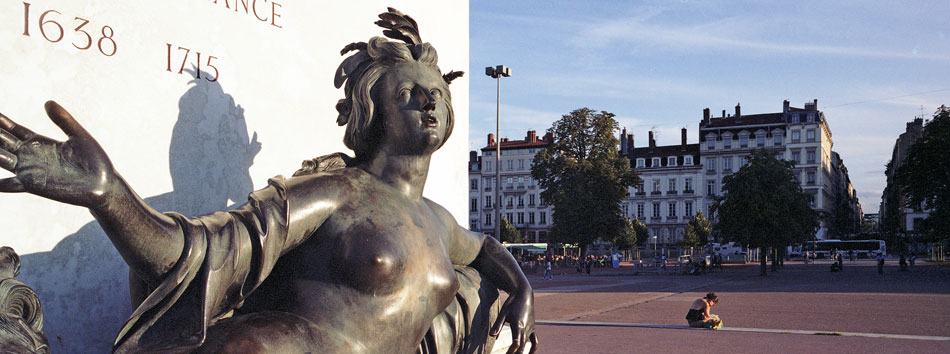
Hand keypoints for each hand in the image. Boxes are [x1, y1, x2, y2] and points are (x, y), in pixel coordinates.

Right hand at [0, 101, 117, 207]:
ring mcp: (30, 171)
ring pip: (1, 159)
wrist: (104, 185)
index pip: (11, 129)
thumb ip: (63, 120)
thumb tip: (47, 102)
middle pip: (1, 142)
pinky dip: (2, 183)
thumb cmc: (93, 161)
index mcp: (38, 143)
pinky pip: (13, 184)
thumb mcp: (79, 136)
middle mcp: (29, 156)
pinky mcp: (35, 185)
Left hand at [491, 289, 538, 353]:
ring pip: (529, 345)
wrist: (524, 294)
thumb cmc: (512, 302)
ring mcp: (530, 328)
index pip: (516, 343)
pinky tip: (529, 353)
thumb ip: (498, 325)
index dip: (511, 351)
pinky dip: (533, 348)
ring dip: (525, 353)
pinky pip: (535, 340)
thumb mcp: (503, 312)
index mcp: (518, 325)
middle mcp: (525, 328)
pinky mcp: (532, 328)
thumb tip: (491, 336)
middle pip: (522, 346)